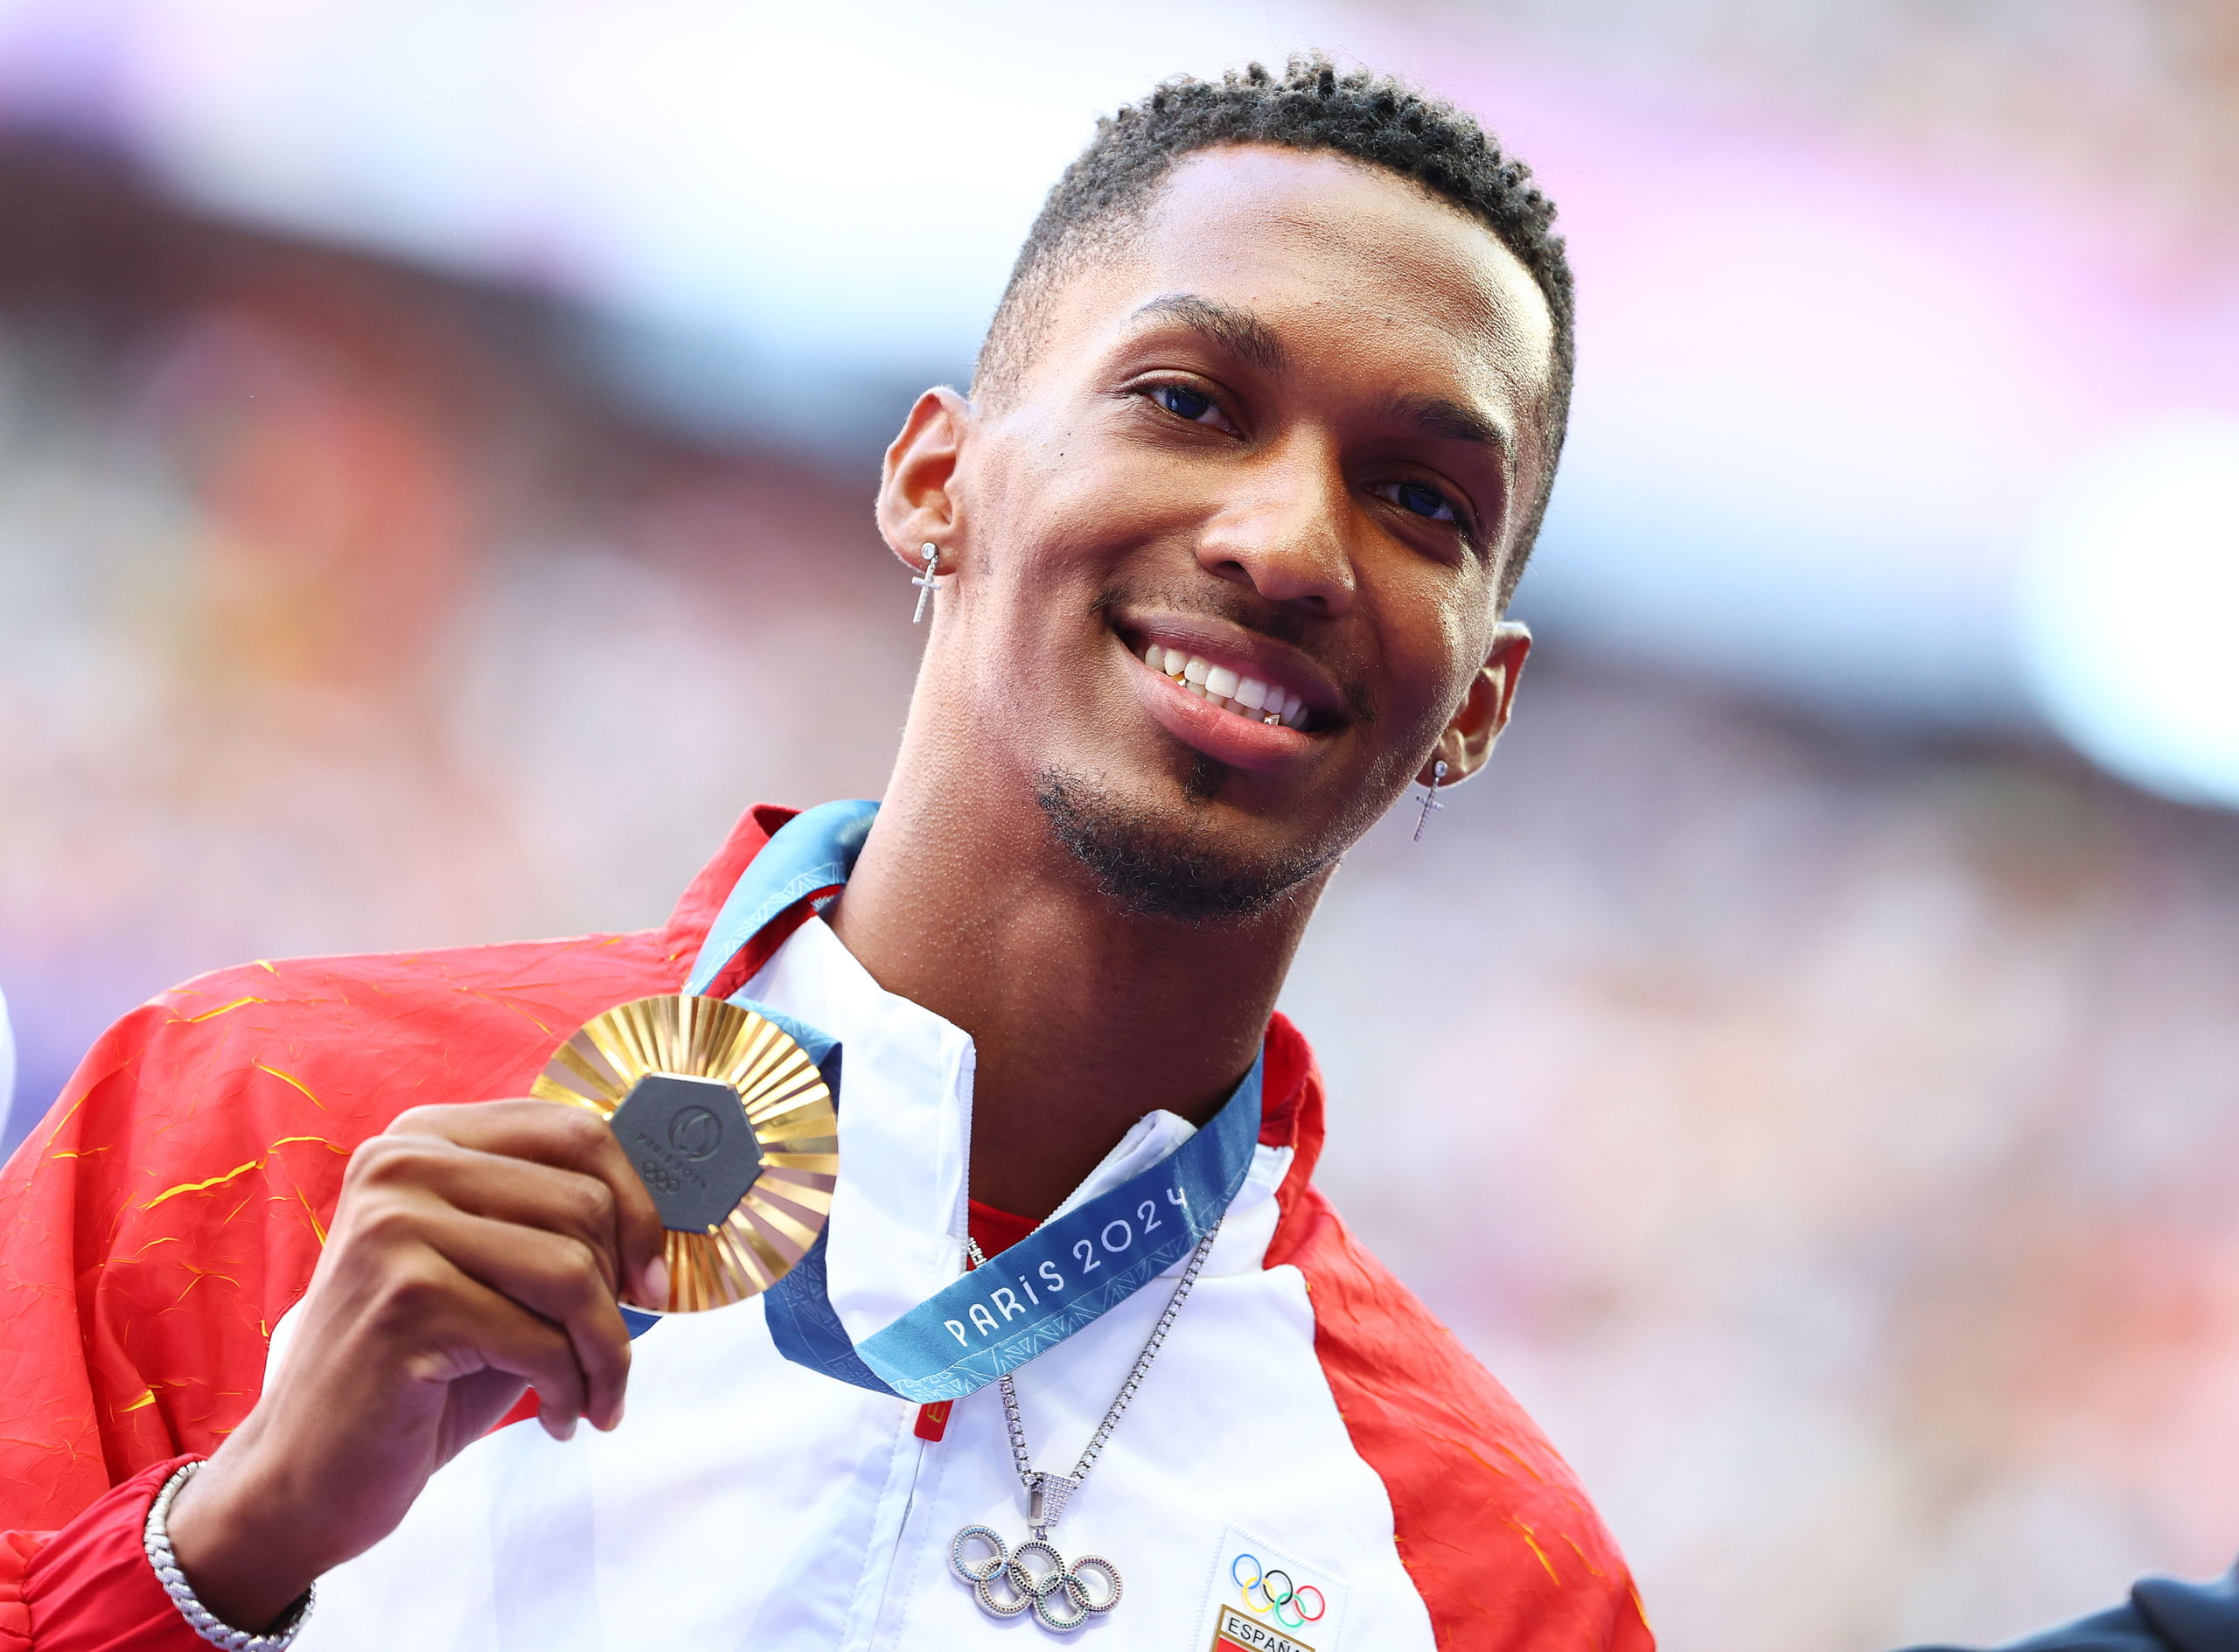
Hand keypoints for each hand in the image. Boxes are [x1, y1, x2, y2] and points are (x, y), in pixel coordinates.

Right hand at [164, 1099, 665, 1629]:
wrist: (311, 1473)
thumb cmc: (422, 1370)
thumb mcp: (495, 1274)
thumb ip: (559, 1227)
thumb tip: (665, 1220)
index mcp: (425, 1136)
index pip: (576, 1131)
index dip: (638, 1206)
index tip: (651, 1279)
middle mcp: (401, 1164)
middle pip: (585, 1202)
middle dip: (621, 1296)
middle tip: (610, 1359)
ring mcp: (394, 1226)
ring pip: (573, 1271)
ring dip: (605, 1353)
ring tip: (593, 1397)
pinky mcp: (404, 1299)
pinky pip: (540, 1338)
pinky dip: (568, 1388)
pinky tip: (555, 1418)